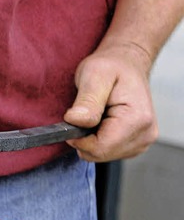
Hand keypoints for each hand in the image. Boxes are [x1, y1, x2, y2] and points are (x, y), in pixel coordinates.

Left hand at [63, 41, 157, 161]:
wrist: (126, 63)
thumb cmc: (111, 66)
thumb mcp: (94, 75)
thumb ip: (87, 101)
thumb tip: (75, 121)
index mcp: (137, 119)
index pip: (100, 148)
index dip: (78, 138)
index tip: (73, 119)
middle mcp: (145, 134)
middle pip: (101, 154)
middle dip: (85, 138)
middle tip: (86, 113)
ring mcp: (143, 140)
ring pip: (102, 155)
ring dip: (91, 139)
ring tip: (96, 114)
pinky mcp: (136, 143)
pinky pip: (107, 152)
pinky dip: (98, 140)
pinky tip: (102, 121)